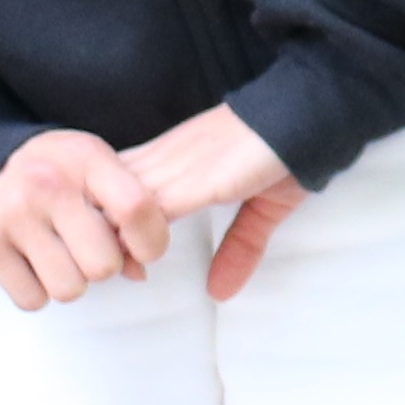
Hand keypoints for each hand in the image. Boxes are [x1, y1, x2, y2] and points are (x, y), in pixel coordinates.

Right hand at [0, 129, 167, 309]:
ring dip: (68, 279)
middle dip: (100, 264)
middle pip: (103, 266)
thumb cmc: (58, 174)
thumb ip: (129, 216)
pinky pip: (32, 299)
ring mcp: (8, 210)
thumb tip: (139, 271)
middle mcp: (44, 181)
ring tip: (56, 249)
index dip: (150, 242)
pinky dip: (35, 288)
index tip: (142, 248)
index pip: (135, 209)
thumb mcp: (99, 174)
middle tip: (83, 243)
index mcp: (84, 157)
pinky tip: (29, 257)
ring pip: (68, 289)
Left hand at [120, 103, 307, 299]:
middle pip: (106, 193)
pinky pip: (154, 204)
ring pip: (122, 200)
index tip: (119, 259)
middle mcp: (167, 158)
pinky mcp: (197, 176)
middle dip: (100, 230)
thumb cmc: (284, 153)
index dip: (108, 219)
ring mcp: (178, 165)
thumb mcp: (261, 210)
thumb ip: (239, 247)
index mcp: (174, 159)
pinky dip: (138, 229)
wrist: (305, 112)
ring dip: (114, 235)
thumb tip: (221, 292)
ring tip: (118, 268)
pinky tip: (135, 254)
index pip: (118, 186)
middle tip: (106, 269)